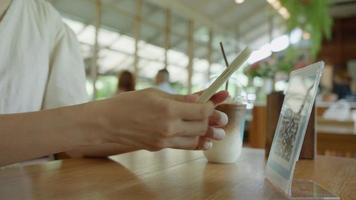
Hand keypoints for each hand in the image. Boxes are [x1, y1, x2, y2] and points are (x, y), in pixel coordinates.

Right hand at [88, 88, 227, 150]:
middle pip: (201, 125)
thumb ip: (179, 98)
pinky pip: (183, 146)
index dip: (214, 104)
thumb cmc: (126, 104)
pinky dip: (195, 143)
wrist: (105, 125)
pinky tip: (203, 142)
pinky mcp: (160, 147)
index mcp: (168, 110)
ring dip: (208, 135)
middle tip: (224, 118)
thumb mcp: (154, 94)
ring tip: (219, 133)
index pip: (201, 110)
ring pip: (195, 139)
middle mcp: (169, 127)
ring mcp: (164, 140)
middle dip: (215, 121)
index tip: (221, 99)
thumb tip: (199, 97)